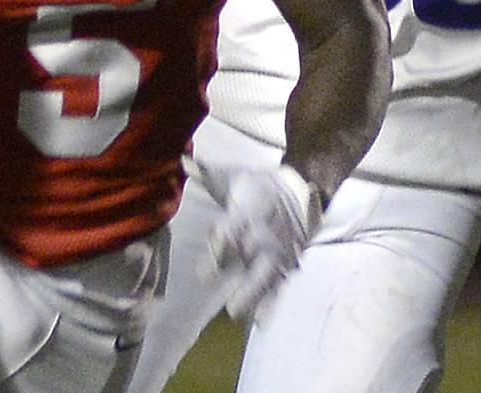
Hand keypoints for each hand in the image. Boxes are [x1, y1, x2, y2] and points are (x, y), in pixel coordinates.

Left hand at [187, 156, 322, 321]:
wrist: (300, 187)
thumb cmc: (257, 183)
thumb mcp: (231, 175)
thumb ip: (205, 172)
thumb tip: (180, 158)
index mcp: (246, 210)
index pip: (233, 230)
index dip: (222, 245)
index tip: (208, 266)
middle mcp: (261, 233)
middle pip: (251, 257)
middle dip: (240, 278)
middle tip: (227, 302)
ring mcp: (276, 250)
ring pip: (266, 276)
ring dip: (253, 296)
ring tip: (237, 314)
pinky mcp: (287, 262)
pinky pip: (281, 284)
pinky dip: (273, 302)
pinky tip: (262, 322)